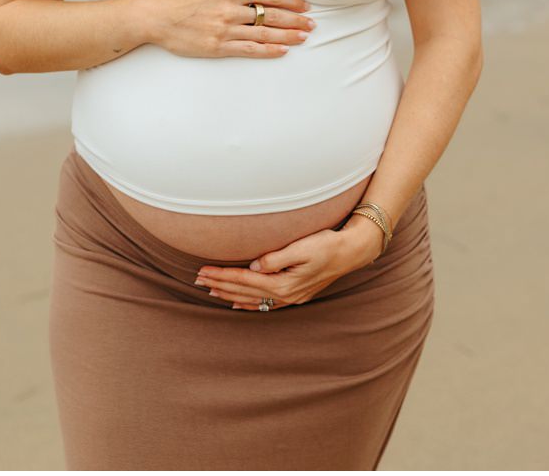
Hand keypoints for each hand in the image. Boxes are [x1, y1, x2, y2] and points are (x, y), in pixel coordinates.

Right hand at [142, 0, 312, 58]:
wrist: (156, 16)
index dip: (290, 1)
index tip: (304, 5)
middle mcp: (230, 11)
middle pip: (271, 16)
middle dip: (295, 20)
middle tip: (312, 24)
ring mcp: (224, 30)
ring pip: (263, 34)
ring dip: (287, 36)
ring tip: (304, 37)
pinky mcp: (217, 47)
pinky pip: (248, 50)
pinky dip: (267, 51)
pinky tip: (282, 51)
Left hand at [195, 217, 381, 309]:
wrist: (352, 252)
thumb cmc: (328, 244)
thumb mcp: (303, 247)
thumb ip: (276, 258)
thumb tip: (254, 267)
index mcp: (283, 283)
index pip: (244, 279)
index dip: (222, 275)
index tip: (202, 270)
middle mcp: (284, 295)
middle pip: (243, 291)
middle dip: (219, 285)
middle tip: (197, 280)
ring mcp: (290, 297)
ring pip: (251, 299)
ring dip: (229, 294)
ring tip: (210, 291)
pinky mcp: (295, 295)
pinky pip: (264, 303)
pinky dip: (247, 303)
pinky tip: (237, 303)